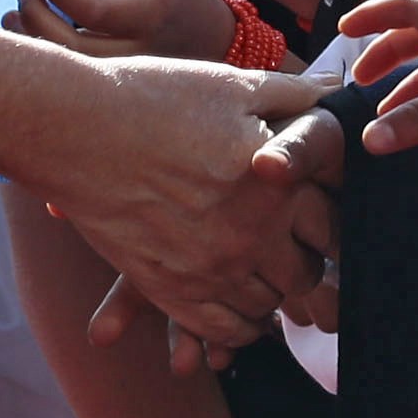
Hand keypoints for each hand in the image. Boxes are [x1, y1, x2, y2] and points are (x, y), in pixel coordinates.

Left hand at [11, 0, 238, 63]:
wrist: (198, 35)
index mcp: (151, 12)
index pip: (93, 9)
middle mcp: (137, 53)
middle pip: (71, 47)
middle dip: (35, 11)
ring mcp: (123, 78)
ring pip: (64, 70)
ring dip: (29, 35)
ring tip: (22, 1)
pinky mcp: (107, 89)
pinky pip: (65, 79)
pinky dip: (37, 52)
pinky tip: (25, 25)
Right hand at [90, 102, 347, 368]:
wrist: (78, 128)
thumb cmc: (159, 97)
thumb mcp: (236, 86)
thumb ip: (296, 95)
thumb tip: (340, 88)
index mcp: (277, 185)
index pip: (331, 224)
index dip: (330, 220)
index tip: (320, 216)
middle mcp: (252, 235)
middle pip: (305, 273)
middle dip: (304, 260)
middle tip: (295, 248)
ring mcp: (210, 271)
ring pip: (265, 307)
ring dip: (270, 293)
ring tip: (262, 274)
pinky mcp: (171, 291)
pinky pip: (222, 330)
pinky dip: (236, 328)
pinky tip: (235, 307)